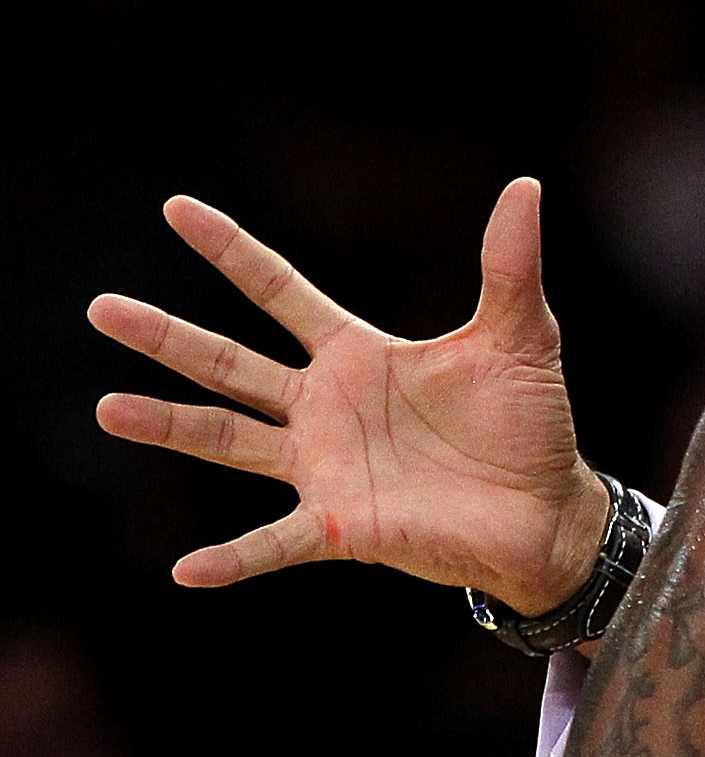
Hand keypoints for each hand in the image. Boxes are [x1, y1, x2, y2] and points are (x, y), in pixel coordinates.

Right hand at [89, 179, 610, 613]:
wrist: (550, 511)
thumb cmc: (528, 425)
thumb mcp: (523, 337)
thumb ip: (511, 267)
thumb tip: (525, 186)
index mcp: (357, 355)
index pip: (280, 292)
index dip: (231, 251)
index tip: (178, 209)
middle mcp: (324, 407)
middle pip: (230, 364)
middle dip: (168, 337)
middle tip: (102, 308)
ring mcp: (325, 467)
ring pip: (229, 440)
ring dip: (170, 426)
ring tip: (108, 408)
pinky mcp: (342, 525)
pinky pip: (275, 544)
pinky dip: (234, 558)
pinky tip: (189, 570)